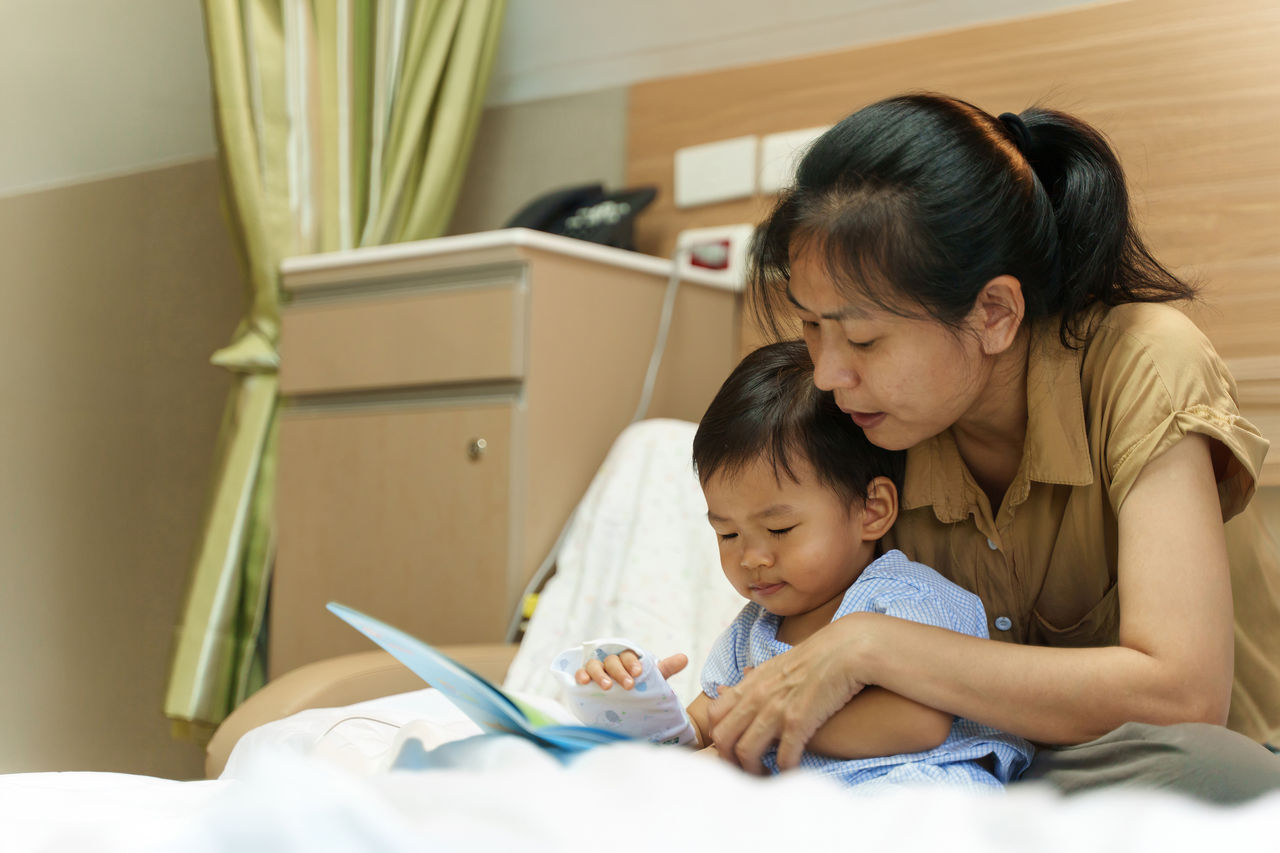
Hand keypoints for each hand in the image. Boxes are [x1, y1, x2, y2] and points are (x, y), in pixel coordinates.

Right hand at [575, 651, 687, 689]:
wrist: (621, 703)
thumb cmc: (636, 686)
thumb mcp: (651, 678)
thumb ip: (666, 668)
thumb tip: (685, 658)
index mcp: (626, 659)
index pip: (627, 655)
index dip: (632, 663)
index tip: (638, 672)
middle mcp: (610, 662)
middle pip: (612, 661)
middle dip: (620, 672)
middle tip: (629, 686)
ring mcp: (596, 670)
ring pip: (594, 665)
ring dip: (600, 674)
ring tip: (608, 687)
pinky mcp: (585, 679)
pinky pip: (580, 673)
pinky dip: (580, 676)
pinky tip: (583, 682)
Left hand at [706, 617, 867, 773]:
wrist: (846, 650)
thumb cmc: (816, 657)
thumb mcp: (776, 664)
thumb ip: (752, 680)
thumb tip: (730, 685)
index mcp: (751, 683)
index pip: (714, 714)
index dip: (718, 736)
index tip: (732, 749)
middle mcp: (757, 696)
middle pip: (723, 737)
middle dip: (729, 761)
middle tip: (744, 771)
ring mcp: (775, 709)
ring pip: (745, 751)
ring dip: (753, 771)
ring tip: (766, 775)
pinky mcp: (798, 721)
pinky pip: (782, 756)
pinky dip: (784, 770)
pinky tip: (791, 772)